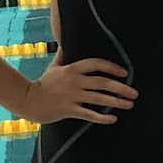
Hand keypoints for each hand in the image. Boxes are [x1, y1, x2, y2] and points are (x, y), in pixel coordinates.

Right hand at [20, 58, 137, 124]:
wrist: (28, 100)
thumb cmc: (43, 83)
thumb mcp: (54, 66)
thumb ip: (62, 55)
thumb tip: (64, 43)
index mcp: (72, 69)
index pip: (96, 64)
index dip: (112, 67)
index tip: (124, 73)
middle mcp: (74, 81)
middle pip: (102, 82)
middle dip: (120, 87)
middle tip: (134, 92)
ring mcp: (72, 96)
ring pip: (99, 99)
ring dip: (116, 102)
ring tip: (129, 105)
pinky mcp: (69, 110)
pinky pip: (89, 114)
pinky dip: (102, 117)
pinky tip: (113, 119)